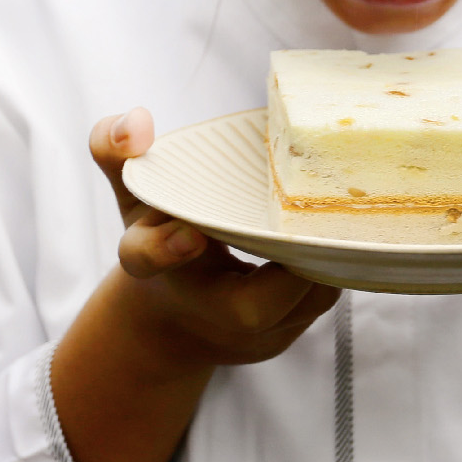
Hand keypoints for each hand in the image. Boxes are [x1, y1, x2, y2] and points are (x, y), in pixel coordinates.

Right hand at [89, 107, 340, 372]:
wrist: (174, 320)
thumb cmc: (158, 240)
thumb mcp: (134, 198)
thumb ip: (118, 152)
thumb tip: (136, 121)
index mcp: (154, 268)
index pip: (147, 259)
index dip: (165, 247)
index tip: (190, 233)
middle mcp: (201, 312)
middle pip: (252, 307)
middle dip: (291, 262)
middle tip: (315, 211)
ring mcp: (247, 338)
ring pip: (302, 303)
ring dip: (323, 258)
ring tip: (338, 212)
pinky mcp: (283, 340)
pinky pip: (320, 301)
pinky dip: (333, 266)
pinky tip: (342, 230)